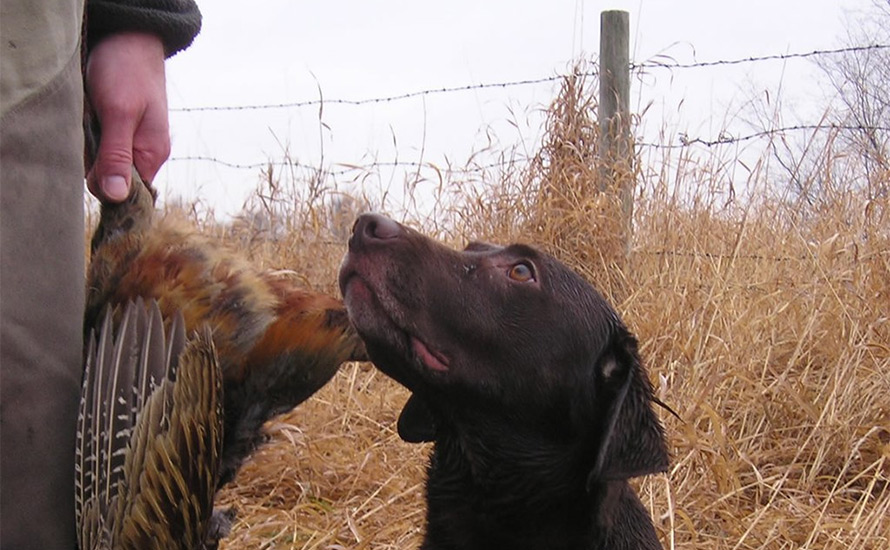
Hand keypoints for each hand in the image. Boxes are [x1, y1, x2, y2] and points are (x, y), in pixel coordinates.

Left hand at [86, 32, 168, 201]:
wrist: (130, 38)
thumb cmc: (126, 72)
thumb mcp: (118, 113)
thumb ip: (116, 156)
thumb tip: (116, 197)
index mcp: (153, 155)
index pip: (127, 194)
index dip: (105, 187)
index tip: (90, 167)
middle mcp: (147, 153)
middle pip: (115, 180)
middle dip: (96, 167)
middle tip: (89, 136)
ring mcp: (135, 141)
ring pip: (106, 164)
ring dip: (91, 151)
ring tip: (91, 123)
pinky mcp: (123, 130)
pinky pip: (103, 147)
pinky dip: (92, 139)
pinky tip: (90, 121)